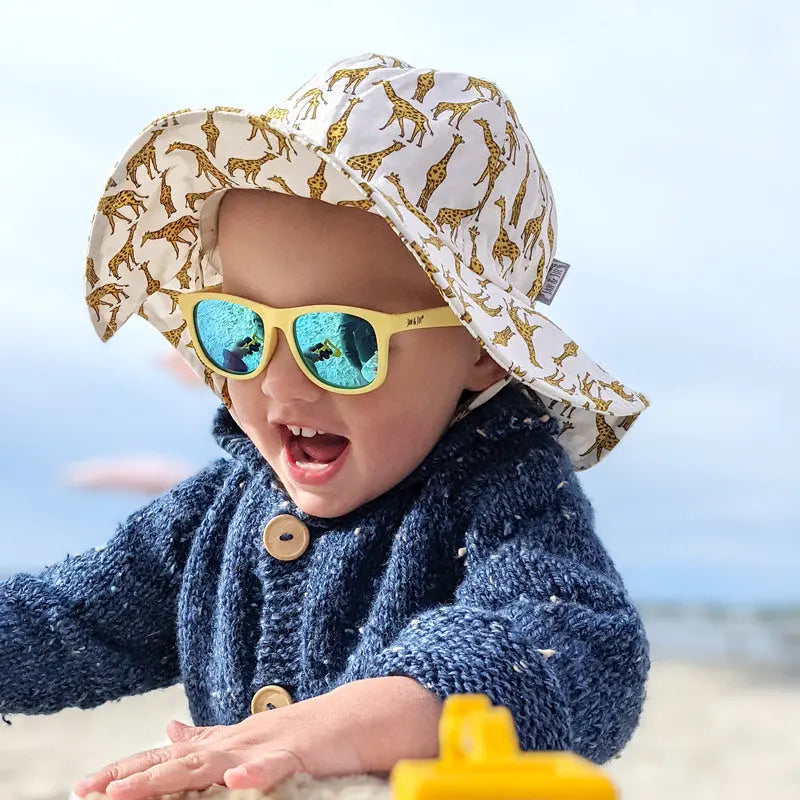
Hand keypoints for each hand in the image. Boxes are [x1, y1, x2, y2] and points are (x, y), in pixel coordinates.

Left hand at [72, 677, 441, 799]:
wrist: (369, 711)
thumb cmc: (315, 733)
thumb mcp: (255, 739)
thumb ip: (212, 738)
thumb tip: (169, 731)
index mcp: (233, 741)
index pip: (174, 758)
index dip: (130, 770)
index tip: (87, 786)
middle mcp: (244, 738)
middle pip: (182, 761)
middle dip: (134, 777)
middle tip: (90, 792)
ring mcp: (273, 742)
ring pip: (218, 762)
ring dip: (174, 777)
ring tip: (131, 793)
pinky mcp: (307, 749)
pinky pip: (280, 764)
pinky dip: (258, 774)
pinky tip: (235, 786)